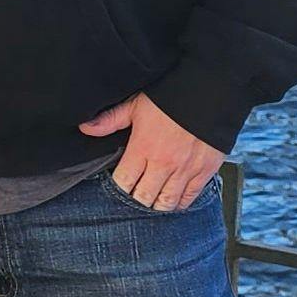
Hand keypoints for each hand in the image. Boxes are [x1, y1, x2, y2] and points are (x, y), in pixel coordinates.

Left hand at [79, 92, 225, 211]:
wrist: (211, 92)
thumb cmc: (173, 97)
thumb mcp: (136, 105)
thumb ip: (110, 120)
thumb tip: (85, 128)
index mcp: (143, 148)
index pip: (124, 182)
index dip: (119, 186)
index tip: (120, 182)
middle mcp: (163, 164)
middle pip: (143, 197)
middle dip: (137, 198)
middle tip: (136, 192)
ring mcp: (185, 170)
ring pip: (166, 202)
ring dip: (157, 204)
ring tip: (153, 198)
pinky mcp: (205, 171)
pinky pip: (189, 198)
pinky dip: (180, 202)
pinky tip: (174, 198)